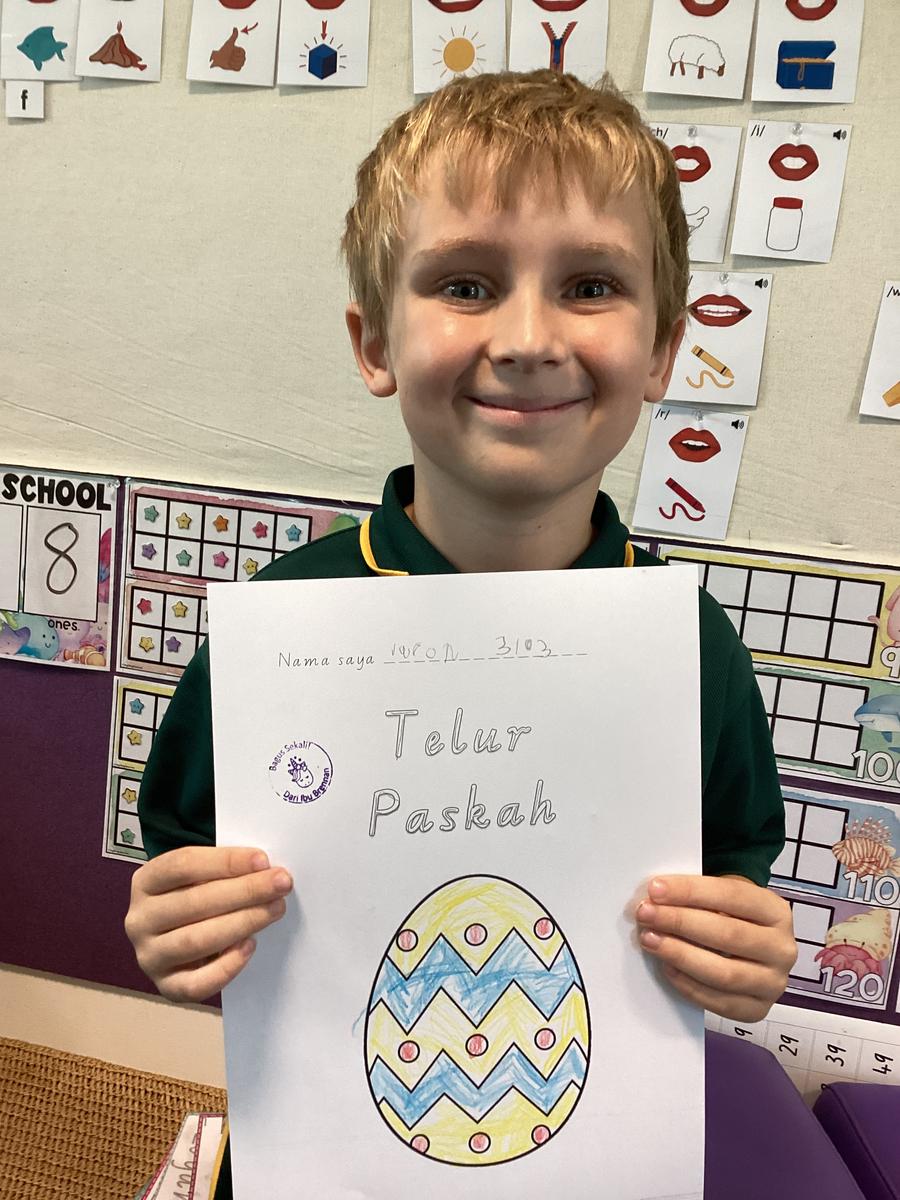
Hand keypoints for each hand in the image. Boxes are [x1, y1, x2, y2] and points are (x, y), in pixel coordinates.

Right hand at [125, 846, 292, 1002]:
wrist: (176, 935)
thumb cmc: (195, 896)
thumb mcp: (200, 876)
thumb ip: (223, 870)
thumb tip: (264, 869)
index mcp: (145, 881)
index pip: (183, 865)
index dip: (225, 862)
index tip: (262, 860)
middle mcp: (140, 919)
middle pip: (193, 902)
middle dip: (244, 891)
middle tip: (281, 884)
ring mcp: (149, 956)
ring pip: (195, 940)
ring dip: (242, 923)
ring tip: (274, 909)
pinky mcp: (165, 986)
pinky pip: (195, 984)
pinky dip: (226, 967)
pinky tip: (250, 946)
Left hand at [635, 874, 796, 1021]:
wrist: (753, 947)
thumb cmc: (730, 916)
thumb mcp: (723, 897)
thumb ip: (697, 895)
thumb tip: (656, 898)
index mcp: (776, 911)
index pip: (732, 896)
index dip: (691, 891)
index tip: (655, 889)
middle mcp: (782, 948)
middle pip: (728, 934)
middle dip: (680, 922)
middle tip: (646, 914)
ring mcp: (773, 983)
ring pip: (724, 973)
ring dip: (681, 955)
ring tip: (650, 940)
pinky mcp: (757, 1009)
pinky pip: (719, 1002)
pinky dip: (688, 985)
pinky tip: (666, 967)